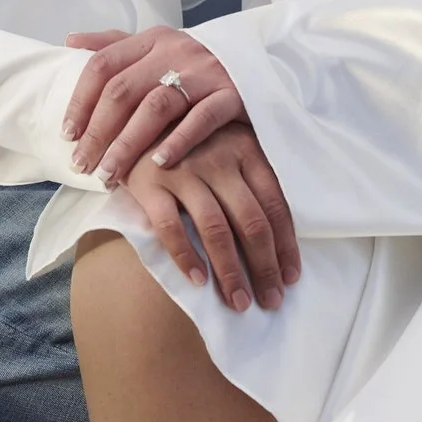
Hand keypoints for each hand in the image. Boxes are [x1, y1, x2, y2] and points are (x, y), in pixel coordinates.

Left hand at [64, 25, 246, 184]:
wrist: (259, 61)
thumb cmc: (194, 63)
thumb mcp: (156, 45)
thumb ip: (115, 44)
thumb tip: (70, 41)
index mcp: (152, 39)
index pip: (104, 65)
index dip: (80, 100)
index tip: (67, 134)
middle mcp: (175, 51)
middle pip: (124, 90)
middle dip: (98, 131)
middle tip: (82, 165)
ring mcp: (205, 72)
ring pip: (157, 106)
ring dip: (128, 144)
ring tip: (110, 174)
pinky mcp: (234, 94)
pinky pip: (203, 118)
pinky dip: (179, 141)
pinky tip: (160, 165)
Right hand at [116, 122, 299, 312]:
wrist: (131, 119)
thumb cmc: (188, 142)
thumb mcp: (225, 146)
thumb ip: (248, 180)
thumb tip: (276, 239)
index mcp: (245, 148)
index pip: (274, 204)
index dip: (285, 245)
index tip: (290, 278)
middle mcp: (219, 157)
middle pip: (250, 221)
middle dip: (264, 267)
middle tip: (271, 301)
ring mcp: (184, 170)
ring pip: (216, 229)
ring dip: (230, 272)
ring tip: (239, 302)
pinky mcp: (150, 183)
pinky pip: (171, 227)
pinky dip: (187, 257)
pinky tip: (199, 281)